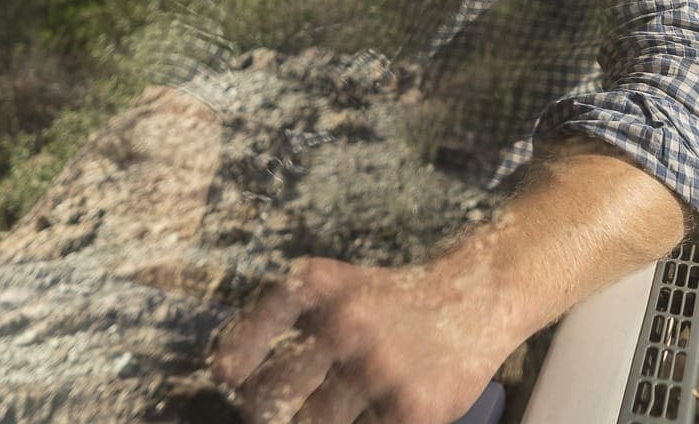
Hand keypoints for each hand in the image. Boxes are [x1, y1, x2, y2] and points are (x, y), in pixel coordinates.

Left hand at [211, 256, 506, 423]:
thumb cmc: (389, 301)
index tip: (239, 379)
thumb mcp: (335, 287)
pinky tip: (373, 409)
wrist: (477, 297)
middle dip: (265, 414)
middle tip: (282, 409)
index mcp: (314, 287)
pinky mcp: (413, 411)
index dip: (233, 372)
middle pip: (267, 403)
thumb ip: (281, 319)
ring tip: (335, 404)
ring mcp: (380, 370)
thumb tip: (221, 371)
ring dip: (316, 421)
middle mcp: (344, 324)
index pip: (238, 352)